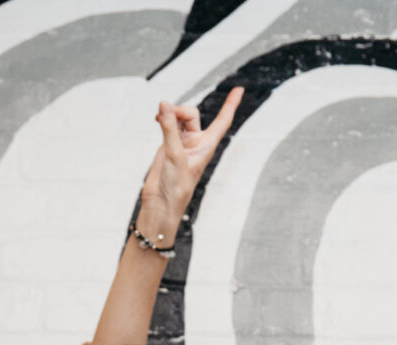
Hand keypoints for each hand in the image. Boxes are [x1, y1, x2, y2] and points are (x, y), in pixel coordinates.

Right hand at [135, 89, 243, 242]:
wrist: (161, 202)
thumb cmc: (176, 186)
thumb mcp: (174, 154)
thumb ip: (169, 128)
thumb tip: (164, 104)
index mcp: (206, 145)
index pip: (222, 121)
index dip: (230, 105)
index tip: (239, 89)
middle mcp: (196, 142)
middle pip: (191, 113)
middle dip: (179, 110)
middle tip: (165, 115)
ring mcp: (182, 142)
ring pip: (178, 117)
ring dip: (169, 114)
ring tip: (158, 118)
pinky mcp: (168, 144)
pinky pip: (167, 123)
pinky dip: (163, 118)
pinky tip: (157, 119)